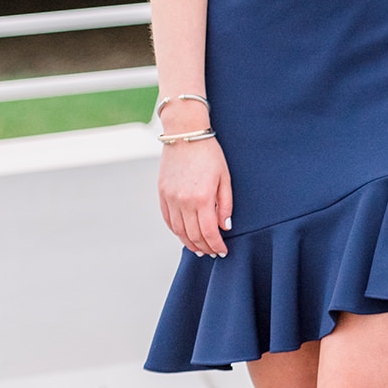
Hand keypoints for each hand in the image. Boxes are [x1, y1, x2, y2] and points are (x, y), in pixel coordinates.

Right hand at [158, 136, 232, 256]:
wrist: (184, 134)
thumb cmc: (209, 153)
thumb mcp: (224, 177)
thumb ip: (225, 204)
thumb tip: (225, 227)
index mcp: (202, 197)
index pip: (209, 232)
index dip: (216, 245)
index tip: (223, 251)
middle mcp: (183, 201)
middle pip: (193, 236)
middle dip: (205, 247)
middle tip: (213, 252)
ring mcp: (170, 198)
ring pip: (179, 231)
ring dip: (190, 244)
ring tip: (200, 249)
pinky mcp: (162, 194)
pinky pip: (168, 220)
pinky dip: (177, 231)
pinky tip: (185, 235)